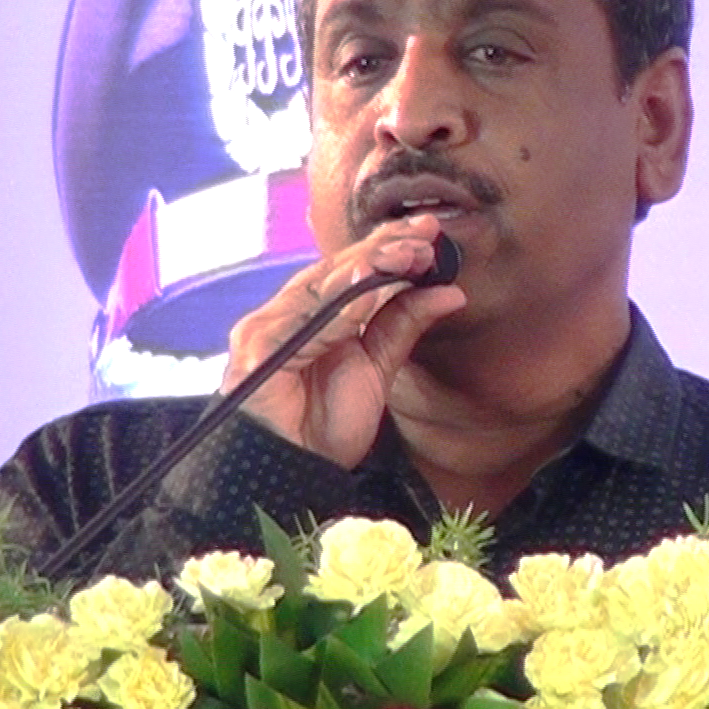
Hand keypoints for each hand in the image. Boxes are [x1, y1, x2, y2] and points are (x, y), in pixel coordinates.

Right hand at [223, 214, 466, 467]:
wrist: (293, 475)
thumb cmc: (326, 427)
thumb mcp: (377, 369)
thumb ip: (404, 326)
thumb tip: (451, 291)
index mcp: (308, 315)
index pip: (348, 269)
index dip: (387, 247)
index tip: (429, 233)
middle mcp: (283, 315)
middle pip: (334, 270)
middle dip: (382, 248)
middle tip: (425, 234)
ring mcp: (265, 331)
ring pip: (321, 289)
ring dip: (366, 268)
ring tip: (408, 254)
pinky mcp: (257, 354)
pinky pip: (304, 325)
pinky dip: (339, 309)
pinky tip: (370, 291)